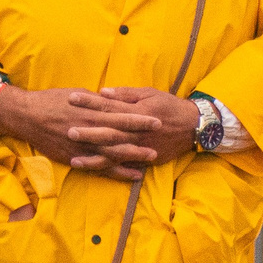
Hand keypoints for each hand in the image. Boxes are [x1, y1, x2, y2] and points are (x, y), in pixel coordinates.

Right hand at [0, 87, 171, 172]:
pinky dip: (117, 172)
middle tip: (160, 143)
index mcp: (91, 112)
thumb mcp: (78, 94)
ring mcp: (82, 146)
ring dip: (133, 158)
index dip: (140, 119)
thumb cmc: (52, 100)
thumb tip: (114, 100)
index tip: (156, 120)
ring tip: (151, 160)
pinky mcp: (75, 158)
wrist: (27, 116)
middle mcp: (89, 130)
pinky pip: (100, 167)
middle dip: (141, 140)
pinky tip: (131, 175)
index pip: (121, 115)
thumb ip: (97, 101)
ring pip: (112, 154)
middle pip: (120, 137)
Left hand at [68, 88, 199, 181]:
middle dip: (88, 132)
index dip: (90, 102)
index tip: (72, 98)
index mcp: (137, 112)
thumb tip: (103, 92)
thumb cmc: (169, 106)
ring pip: (113, 154)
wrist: (194, 127)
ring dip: (93, 157)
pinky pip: (123, 166)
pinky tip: (93, 170)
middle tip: (68, 130)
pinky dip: (108, 169)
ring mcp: (140, 147)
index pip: (109, 106)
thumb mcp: (150, 93)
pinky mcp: (144, 159)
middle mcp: (137, 131)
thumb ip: (126, 94)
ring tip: (74, 159)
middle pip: (108, 132)